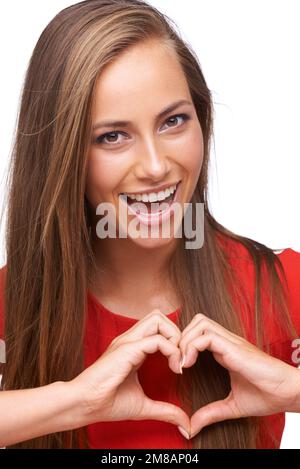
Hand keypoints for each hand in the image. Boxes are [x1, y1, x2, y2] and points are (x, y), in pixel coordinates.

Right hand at [70, 310, 189, 433]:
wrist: (84, 405)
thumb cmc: (108, 403)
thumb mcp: (143, 406)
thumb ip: (165, 410)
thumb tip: (185, 424)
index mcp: (133, 347)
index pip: (158, 328)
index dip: (174, 342)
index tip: (180, 367)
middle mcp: (130, 339)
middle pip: (159, 315)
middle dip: (176, 332)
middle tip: (181, 358)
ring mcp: (128, 341)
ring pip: (158, 318)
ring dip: (174, 337)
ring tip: (178, 361)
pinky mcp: (128, 349)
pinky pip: (157, 339)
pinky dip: (172, 351)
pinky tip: (174, 369)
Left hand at [179, 313, 299, 438]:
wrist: (289, 393)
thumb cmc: (267, 395)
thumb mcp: (232, 406)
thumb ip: (211, 413)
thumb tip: (192, 427)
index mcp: (225, 350)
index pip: (199, 332)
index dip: (184, 344)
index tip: (179, 368)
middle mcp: (226, 341)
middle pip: (196, 321)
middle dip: (181, 337)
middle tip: (177, 362)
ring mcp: (231, 342)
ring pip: (199, 322)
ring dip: (185, 340)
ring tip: (183, 363)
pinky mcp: (234, 348)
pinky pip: (206, 336)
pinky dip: (191, 347)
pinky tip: (189, 365)